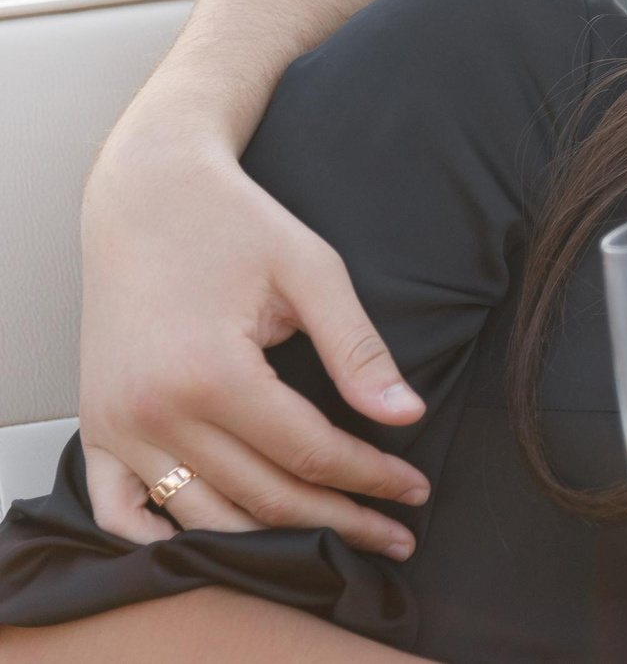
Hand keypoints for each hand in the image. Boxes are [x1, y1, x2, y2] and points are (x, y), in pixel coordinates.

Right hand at [77, 124, 428, 556]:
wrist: (146, 194)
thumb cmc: (233, 223)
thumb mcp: (312, 271)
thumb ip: (358, 350)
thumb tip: (409, 415)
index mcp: (210, 373)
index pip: (309, 452)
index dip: (370, 476)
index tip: (415, 489)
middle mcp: (153, 412)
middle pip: (261, 497)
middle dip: (337, 520)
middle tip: (394, 535)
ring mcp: (115, 425)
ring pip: (201, 516)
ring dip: (269, 540)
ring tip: (332, 541)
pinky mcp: (95, 424)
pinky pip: (119, 509)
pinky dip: (162, 538)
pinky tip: (220, 547)